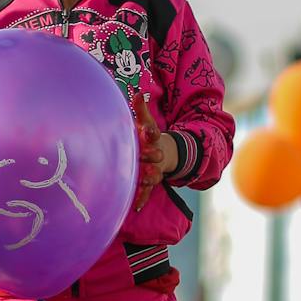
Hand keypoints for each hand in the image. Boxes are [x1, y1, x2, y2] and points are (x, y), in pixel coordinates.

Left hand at [132, 94, 176, 213]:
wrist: (164, 153)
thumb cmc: (149, 137)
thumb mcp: (147, 123)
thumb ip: (142, 110)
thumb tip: (137, 93)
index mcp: (153, 139)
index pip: (154, 134)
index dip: (152, 133)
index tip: (150, 131)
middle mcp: (156, 155)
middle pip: (156, 157)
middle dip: (152, 157)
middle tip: (146, 157)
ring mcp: (154, 170)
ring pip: (153, 176)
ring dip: (148, 178)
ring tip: (143, 181)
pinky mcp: (149, 182)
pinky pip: (146, 192)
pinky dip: (141, 199)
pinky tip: (136, 207)